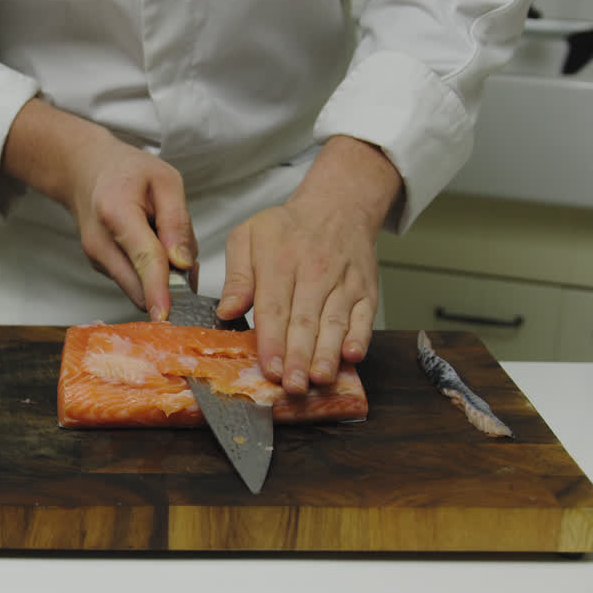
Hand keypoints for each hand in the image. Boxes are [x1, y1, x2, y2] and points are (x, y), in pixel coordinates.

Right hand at [1, 98, 195, 319]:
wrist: (85, 172)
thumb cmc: (126, 171)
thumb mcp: (164, 179)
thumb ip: (177, 220)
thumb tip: (184, 262)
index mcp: (117, 213)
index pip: (143, 259)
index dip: (157, 289)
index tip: (165, 314)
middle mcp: (101, 243)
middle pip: (139, 285)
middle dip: (169, 284)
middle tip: (184, 256)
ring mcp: (97, 259)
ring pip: (138, 287)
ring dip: (160, 277)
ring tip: (162, 239)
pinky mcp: (100, 268)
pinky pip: (134, 281)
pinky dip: (149, 273)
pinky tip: (148, 244)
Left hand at [217, 136, 401, 393]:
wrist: (338, 206)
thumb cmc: (287, 228)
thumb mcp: (248, 236)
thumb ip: (236, 276)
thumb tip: (227, 310)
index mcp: (280, 261)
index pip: (275, 308)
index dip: (272, 341)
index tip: (270, 368)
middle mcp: (314, 273)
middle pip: (305, 321)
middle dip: (299, 357)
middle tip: (293, 386)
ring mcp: (343, 283)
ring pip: (335, 323)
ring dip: (327, 354)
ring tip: (319, 379)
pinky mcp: (365, 291)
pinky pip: (365, 317)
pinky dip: (360, 337)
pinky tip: (352, 356)